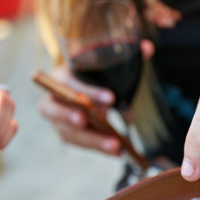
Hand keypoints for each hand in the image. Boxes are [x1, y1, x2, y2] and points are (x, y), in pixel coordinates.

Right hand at [39, 43, 154, 155]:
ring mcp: (57, 121)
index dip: (88, 91)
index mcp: (59, 77)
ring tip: (115, 146)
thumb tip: (147, 47)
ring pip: (68, 132)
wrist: (79, 88)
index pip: (69, 83)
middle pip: (56, 111)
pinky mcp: (66, 134)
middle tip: (98, 123)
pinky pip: (79, 143)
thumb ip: (125, 54)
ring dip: (92, 140)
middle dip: (74, 118)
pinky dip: (98, 148)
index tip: (111, 99)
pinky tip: (117, 152)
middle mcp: (52, 99)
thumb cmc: (90, 76)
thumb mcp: (102, 64)